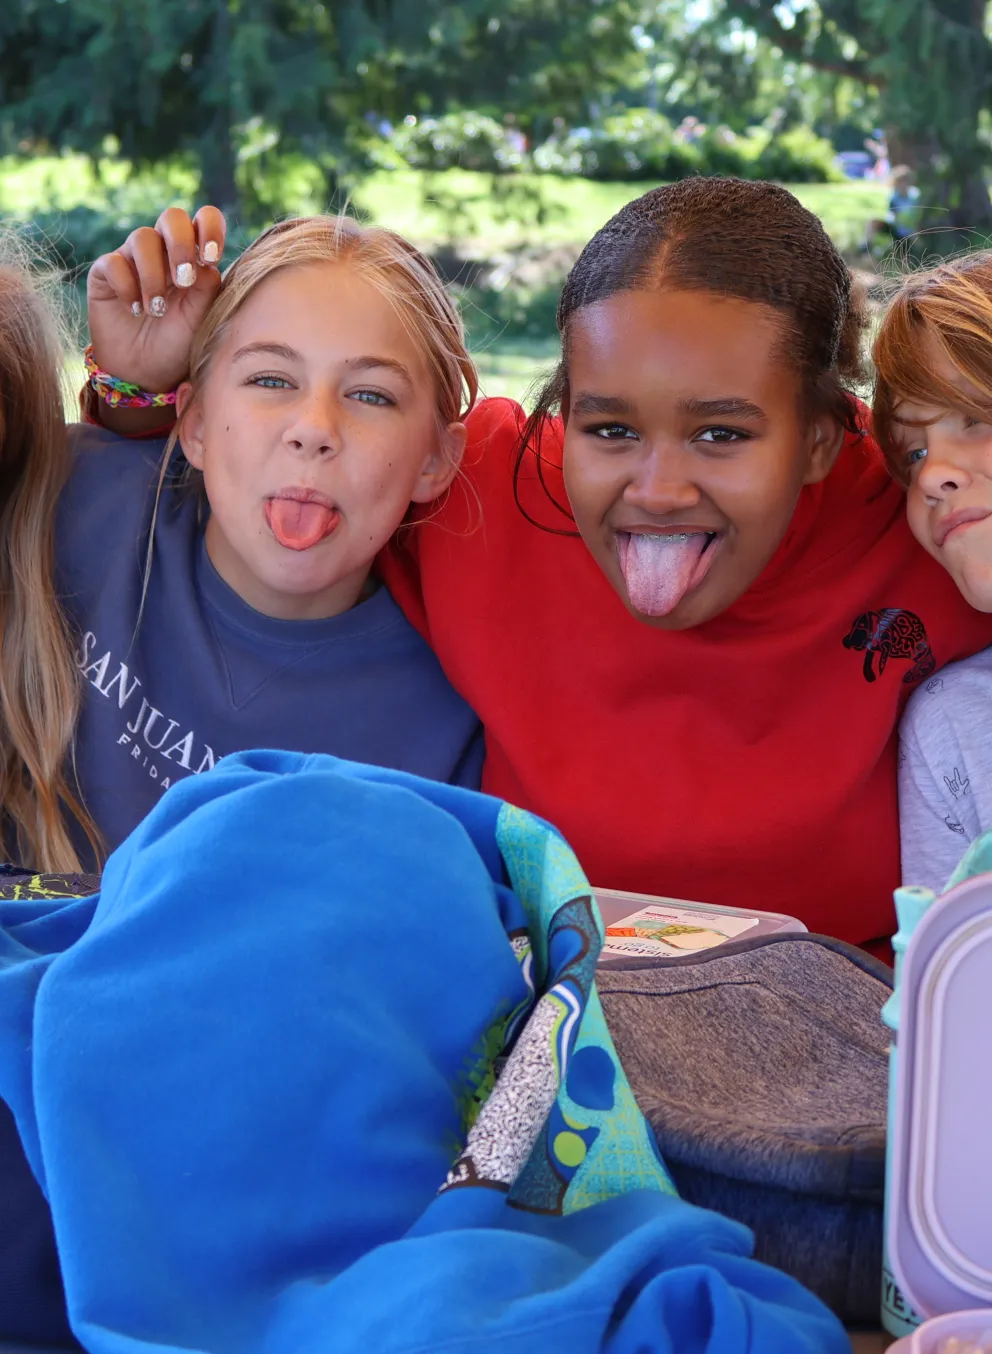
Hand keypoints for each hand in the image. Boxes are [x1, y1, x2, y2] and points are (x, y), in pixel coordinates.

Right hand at [87, 206, 226, 394]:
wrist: (144, 373)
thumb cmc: (177, 344)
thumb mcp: (201, 318)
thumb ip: (208, 286)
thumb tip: (208, 262)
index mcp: (193, 257)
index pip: (203, 220)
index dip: (209, 227)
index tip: (212, 256)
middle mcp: (164, 251)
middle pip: (171, 217)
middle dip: (180, 244)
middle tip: (183, 280)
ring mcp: (133, 259)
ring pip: (142, 238)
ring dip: (153, 275)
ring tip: (156, 310)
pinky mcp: (105, 273)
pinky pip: (113, 262)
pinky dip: (127, 286)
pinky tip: (135, 310)